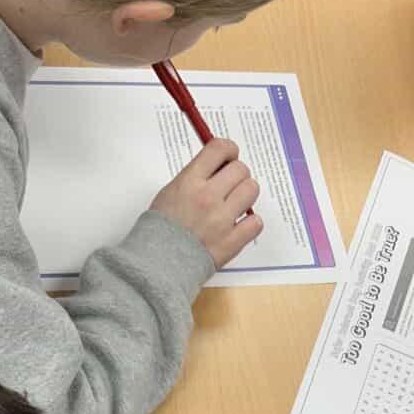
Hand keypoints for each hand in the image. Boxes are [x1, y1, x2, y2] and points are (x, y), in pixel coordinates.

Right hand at [150, 139, 262, 267]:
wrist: (157, 264)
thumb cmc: (160, 230)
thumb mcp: (170, 192)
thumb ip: (195, 177)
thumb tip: (218, 166)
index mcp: (190, 181)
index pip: (220, 149)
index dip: (229, 150)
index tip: (229, 157)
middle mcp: (208, 197)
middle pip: (241, 169)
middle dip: (237, 175)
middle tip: (230, 186)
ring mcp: (222, 220)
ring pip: (252, 190)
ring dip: (245, 195)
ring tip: (234, 205)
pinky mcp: (232, 241)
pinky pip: (256, 222)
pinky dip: (250, 223)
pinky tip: (238, 226)